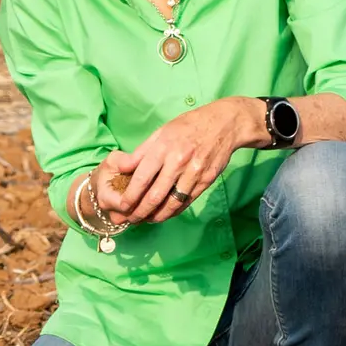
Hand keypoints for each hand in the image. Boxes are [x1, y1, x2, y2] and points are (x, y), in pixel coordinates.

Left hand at [92, 100, 260, 224]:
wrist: (223, 124)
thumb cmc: (188, 126)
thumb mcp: (162, 132)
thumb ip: (142, 152)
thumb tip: (123, 167)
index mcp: (163, 147)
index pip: (142, 177)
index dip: (130, 195)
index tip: (122, 206)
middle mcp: (178, 162)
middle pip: (156, 195)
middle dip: (140, 211)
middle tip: (130, 220)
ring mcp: (194, 173)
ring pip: (172, 203)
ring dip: (157, 216)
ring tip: (145, 220)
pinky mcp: (206, 181)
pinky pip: (186, 201)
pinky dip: (174, 211)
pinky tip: (164, 214)